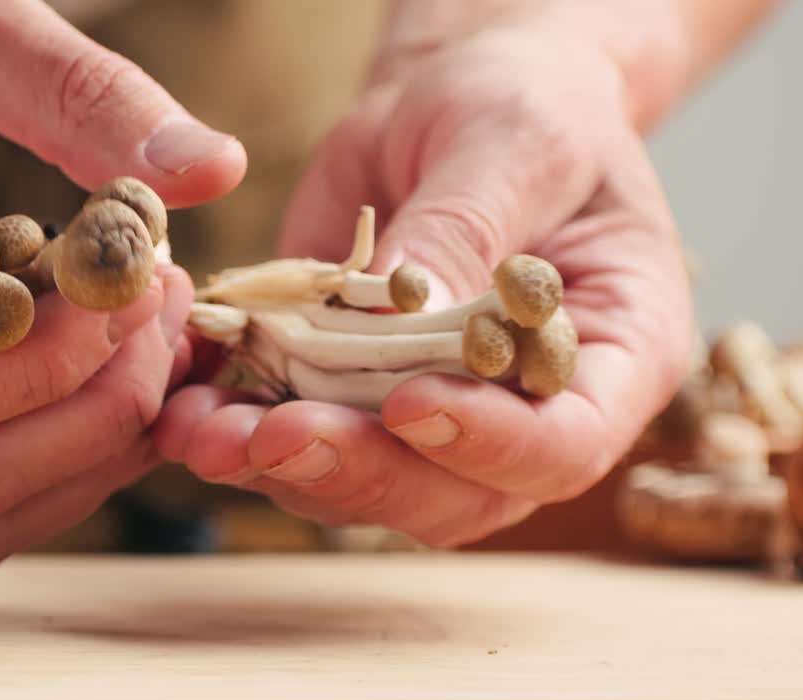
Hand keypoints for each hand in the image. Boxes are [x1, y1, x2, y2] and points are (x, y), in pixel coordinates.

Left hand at [156, 22, 692, 546]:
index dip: (489, 444)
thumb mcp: (509, 142)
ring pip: (366, 486)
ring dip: (281, 468)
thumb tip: (404, 316)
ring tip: (206, 431)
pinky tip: (190, 407)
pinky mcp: (351, 398)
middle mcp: (523, 410)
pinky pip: (301, 441)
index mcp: (612, 354)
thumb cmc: (519, 105)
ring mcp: (434, 416)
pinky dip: (240, 431)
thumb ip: (466, 230)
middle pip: (453, 492)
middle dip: (360, 470)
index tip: (408, 405)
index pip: (564, 443)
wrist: (448, 104)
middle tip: (276, 438)